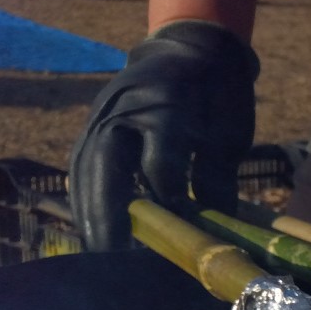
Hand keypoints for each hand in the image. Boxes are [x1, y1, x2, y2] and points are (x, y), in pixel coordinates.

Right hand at [69, 21, 257, 250]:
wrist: (191, 51)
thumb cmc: (218, 99)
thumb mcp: (229, 134)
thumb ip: (217, 177)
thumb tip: (210, 232)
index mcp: (168, 105)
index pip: (160, 162)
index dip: (167, 202)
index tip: (176, 238)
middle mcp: (126, 108)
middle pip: (108, 164)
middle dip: (108, 214)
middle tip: (113, 258)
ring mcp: (102, 115)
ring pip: (86, 167)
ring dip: (89, 213)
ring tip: (98, 254)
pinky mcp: (92, 127)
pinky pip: (81, 166)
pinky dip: (84, 200)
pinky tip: (91, 231)